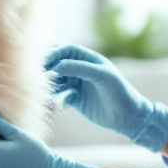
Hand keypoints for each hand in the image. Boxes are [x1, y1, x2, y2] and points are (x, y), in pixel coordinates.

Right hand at [45, 44, 167, 152]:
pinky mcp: (76, 100)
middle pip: (58, 64)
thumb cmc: (120, 91)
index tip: (45, 61)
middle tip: (39, 76)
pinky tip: (65, 104)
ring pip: (57, 81)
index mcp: (89, 58)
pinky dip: (60, 99)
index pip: (66, 50)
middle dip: (49, 69)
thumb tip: (57, 66)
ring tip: (50, 92)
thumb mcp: (102, 76)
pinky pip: (61, 96)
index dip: (54, 53)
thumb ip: (80, 68)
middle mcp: (81, 69)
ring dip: (52, 86)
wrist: (128, 117)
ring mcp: (77, 84)